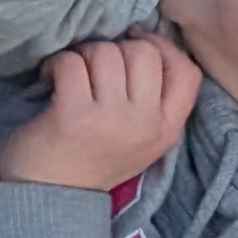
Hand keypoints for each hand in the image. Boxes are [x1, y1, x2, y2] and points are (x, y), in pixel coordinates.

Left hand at [0, 32, 202, 191]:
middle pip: (144, 52)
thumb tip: (142, 41)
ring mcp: (111, 120)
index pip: (187, 71)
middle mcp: (145, 124)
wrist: (49, 196)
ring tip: (72, 78)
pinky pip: (71, 62)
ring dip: (82, 56)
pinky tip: (50, 82)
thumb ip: (151, 99)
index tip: (133, 45)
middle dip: (114, 49)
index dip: (162, 47)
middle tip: (94, 70)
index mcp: (167, 129)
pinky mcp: (74, 115)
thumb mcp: (139, 136)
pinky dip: (55, 64)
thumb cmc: (91, 156)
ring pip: (106, 52)